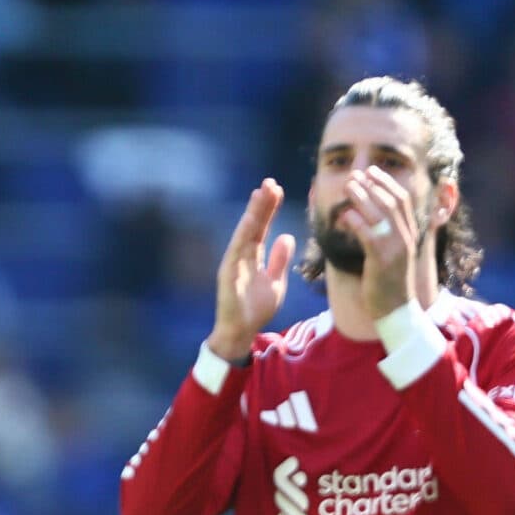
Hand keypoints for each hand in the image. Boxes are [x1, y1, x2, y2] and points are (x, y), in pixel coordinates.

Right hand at [208, 180, 293, 360]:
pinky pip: (236, 250)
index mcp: (253, 257)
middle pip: (253, 225)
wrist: (241, 332)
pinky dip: (243, 234)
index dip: (269, 209)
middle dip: (261, 204)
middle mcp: (241, 256)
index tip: (277, 189)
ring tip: (261, 193)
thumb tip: (287, 237)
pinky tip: (251, 219)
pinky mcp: (228, 274)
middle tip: (270, 182)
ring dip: (253, 213)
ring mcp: (233, 263)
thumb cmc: (256, 310)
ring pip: (244, 233)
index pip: (262, 227)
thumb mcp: (275, 282)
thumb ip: (279, 260)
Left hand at [337, 165, 418, 319]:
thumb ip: (384, 237)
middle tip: (355, 174)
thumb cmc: (388, 284)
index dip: (387, 183)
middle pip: (391, 202)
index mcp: (410, 234)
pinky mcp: (383, 260)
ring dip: (363, 197)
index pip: (402, 200)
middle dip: (373, 184)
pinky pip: (370, 235)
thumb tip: (368, 219)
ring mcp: (396, 248)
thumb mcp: (391, 256)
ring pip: (381, 214)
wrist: (396, 311)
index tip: (372, 172)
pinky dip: (357, 221)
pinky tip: (345, 215)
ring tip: (348, 186)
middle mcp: (406, 237)